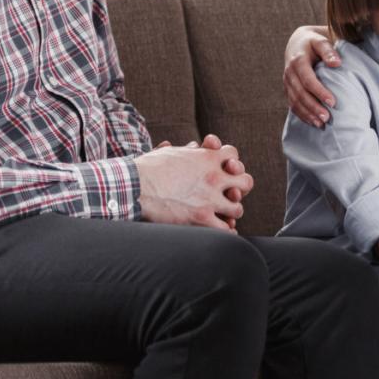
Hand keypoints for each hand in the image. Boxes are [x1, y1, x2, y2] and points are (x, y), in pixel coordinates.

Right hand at [134, 140, 252, 231]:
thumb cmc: (146, 168)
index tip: (225, 169)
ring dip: (231, 212)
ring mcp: (209, 198)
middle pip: (246, 181)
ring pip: (238, 208)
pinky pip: (225, 229)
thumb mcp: (170, 153)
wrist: (133, 185)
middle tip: (232, 194)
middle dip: (240, 188)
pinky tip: (222, 231)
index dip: (231, 162)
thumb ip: (188, 151)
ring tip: (225, 215)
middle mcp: (213, 177)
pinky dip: (226, 231)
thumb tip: (194, 147)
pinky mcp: (201, 218)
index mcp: (206, 158)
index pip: (233, 155)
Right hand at [283, 25, 340, 126]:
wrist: (298, 42)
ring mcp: (287, 82)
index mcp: (298, 61)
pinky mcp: (288, 89)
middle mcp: (289, 73)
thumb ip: (328, 50)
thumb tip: (337, 63)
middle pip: (300, 94)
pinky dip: (302, 115)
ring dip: (308, 114)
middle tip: (327, 118)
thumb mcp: (321, 41)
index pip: (308, 80)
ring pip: (295, 101)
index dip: (320, 92)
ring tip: (321, 124)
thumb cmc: (314, 42)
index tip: (333, 102)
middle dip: (313, 107)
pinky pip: (293, 104)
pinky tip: (313, 122)